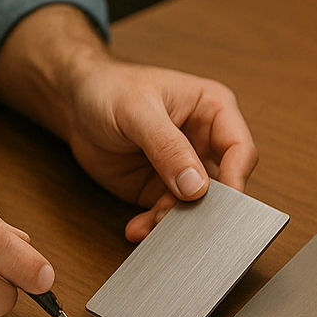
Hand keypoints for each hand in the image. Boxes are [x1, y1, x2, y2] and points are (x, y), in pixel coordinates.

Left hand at [0, 5, 258, 241]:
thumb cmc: (109, 89)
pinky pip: (169, 214)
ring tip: (149, 225)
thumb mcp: (137, 111)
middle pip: (225, 185)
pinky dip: (154, 226)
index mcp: (214, 111)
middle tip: (185, 223)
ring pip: (197, 207)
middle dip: (205, 208)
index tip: (221, 203)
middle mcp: (207, 142)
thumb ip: (168, 147)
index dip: (236, 178)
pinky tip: (137, 227)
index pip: (240, 149)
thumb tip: (196, 186)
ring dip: (175, 221)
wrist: (75, 102)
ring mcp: (187, 168)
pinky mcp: (164, 188)